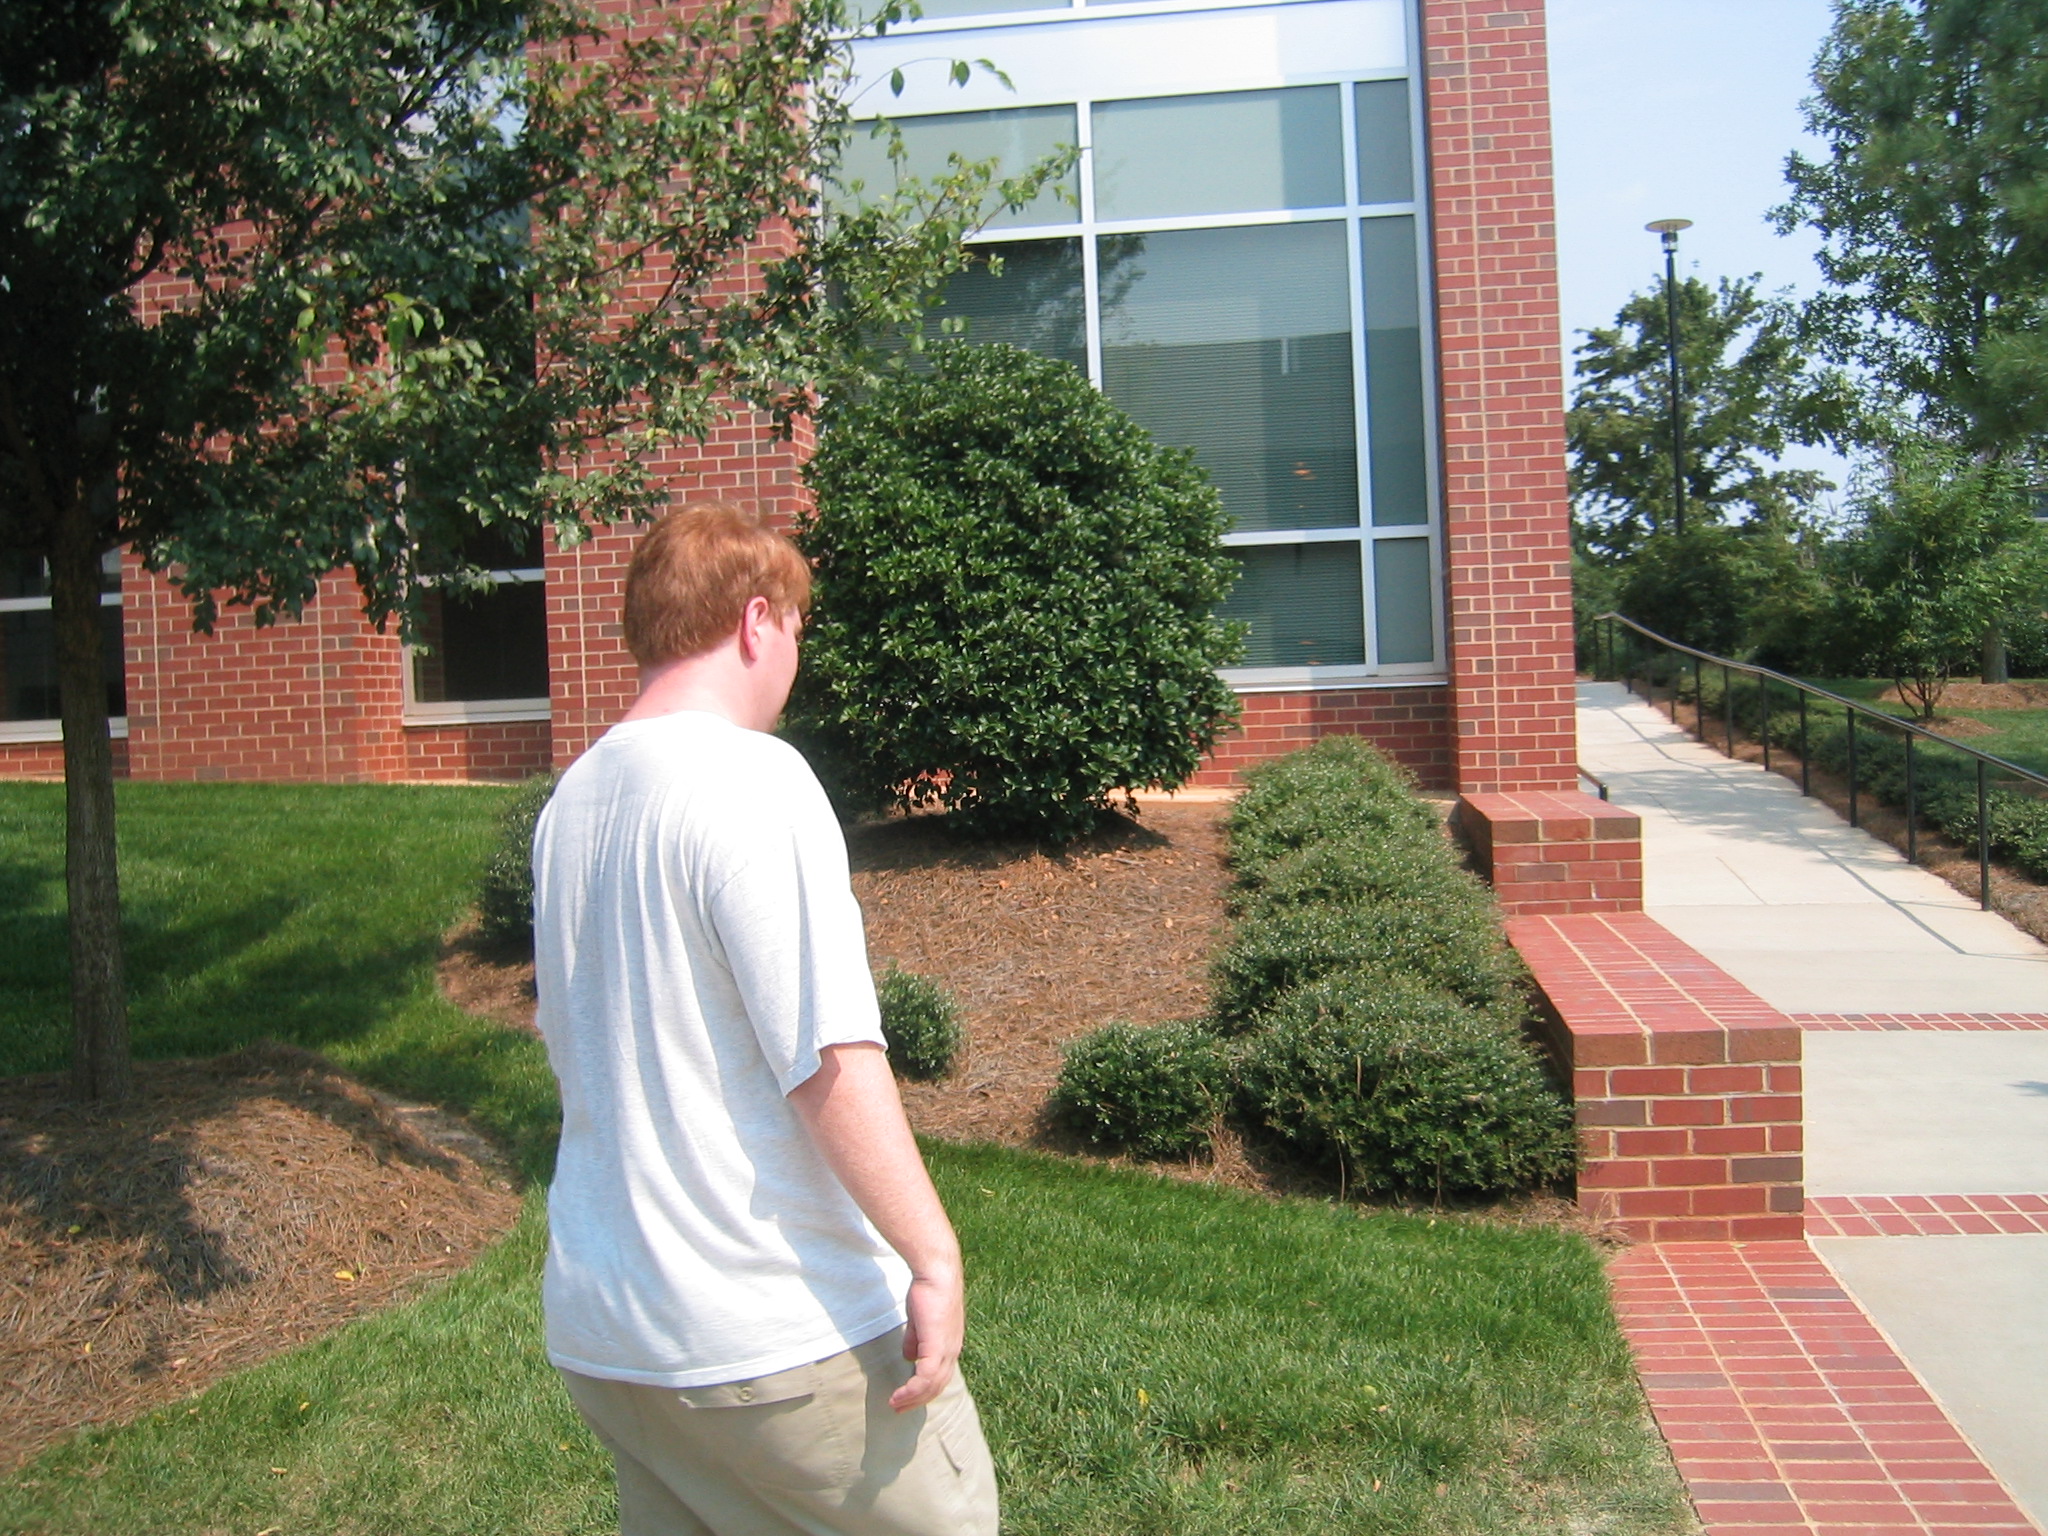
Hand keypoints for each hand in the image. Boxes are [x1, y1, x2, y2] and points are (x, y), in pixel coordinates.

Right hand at [891, 1269, 963, 1411]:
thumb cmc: (927, 1291)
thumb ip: (915, 1339)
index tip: (905, 1397)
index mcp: (950, 1345)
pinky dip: (912, 1390)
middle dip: (917, 1400)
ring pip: (931, 1385)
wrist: (936, 1274)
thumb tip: (909, 1357)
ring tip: (895, 1405)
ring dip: (912, 1399)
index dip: (923, 1389)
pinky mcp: (937, 1347)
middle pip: (937, 1386)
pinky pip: (925, 1377)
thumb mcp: (920, 1321)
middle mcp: (953, 1351)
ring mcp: (947, 1350)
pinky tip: (898, 1395)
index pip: (940, 1376)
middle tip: (898, 1408)